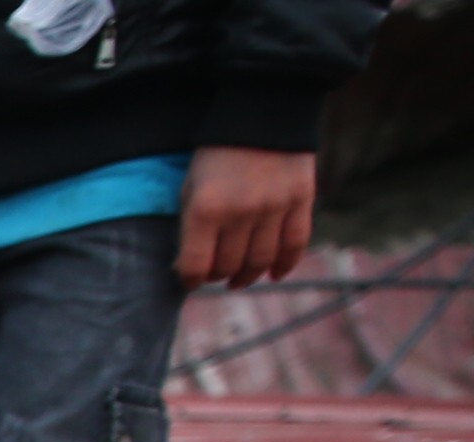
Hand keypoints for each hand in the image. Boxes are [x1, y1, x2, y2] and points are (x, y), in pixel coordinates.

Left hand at [180, 146, 313, 287]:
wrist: (262, 114)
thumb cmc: (216, 156)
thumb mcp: (190, 188)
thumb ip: (190, 228)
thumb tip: (189, 269)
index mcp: (206, 209)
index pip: (196, 266)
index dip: (190, 279)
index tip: (190, 279)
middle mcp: (241, 212)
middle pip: (229, 266)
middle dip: (218, 276)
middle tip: (215, 274)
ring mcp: (274, 207)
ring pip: (261, 261)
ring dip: (248, 276)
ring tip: (239, 279)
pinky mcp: (301, 200)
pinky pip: (295, 245)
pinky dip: (285, 265)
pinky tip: (274, 274)